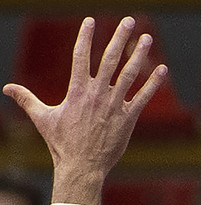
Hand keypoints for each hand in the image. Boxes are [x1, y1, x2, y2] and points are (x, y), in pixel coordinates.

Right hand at [3, 17, 166, 204]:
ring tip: (147, 37)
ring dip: (139, 54)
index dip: (86, 36)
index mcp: (77, 90)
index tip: (92, 20)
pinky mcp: (128, 118)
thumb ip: (26, 99)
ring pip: (129, 74)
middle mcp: (97, 93)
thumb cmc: (61, 143)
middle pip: (110, 58)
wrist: (82, 166)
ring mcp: (114, 105)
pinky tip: (162, 69)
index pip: (81, 55)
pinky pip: (143, 97)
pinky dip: (153, 83)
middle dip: (119, 37)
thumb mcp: (42, 118)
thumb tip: (6, 88)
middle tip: (128, 20)